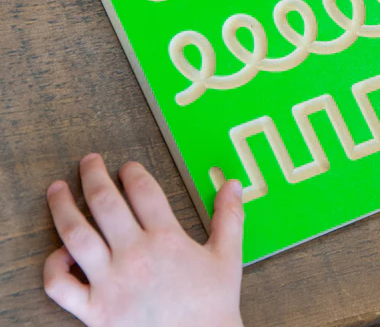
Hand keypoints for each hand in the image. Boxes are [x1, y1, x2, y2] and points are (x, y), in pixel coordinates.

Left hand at [44, 154, 243, 326]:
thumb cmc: (212, 307)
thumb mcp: (228, 256)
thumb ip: (230, 216)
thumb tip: (233, 184)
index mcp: (166, 239)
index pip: (142, 190)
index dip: (132, 171)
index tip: (128, 167)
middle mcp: (135, 255)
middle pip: (105, 201)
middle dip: (93, 175)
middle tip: (89, 162)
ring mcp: (110, 283)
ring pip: (76, 235)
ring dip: (62, 207)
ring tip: (57, 189)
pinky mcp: (94, 312)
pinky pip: (60, 286)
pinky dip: (52, 266)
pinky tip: (60, 252)